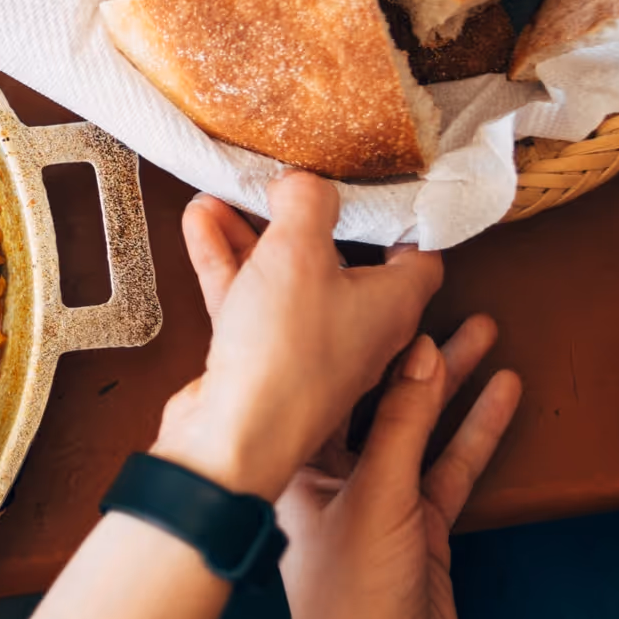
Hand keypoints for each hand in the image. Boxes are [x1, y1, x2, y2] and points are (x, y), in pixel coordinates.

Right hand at [151, 174, 444, 500]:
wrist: (234, 437)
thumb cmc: (286, 352)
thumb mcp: (299, 250)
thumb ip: (307, 201)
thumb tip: (305, 183)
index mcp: (393, 304)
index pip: (417, 254)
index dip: (395, 215)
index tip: (369, 182)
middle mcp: (359, 329)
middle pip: (340, 259)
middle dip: (305, 216)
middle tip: (284, 181)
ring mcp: (308, 347)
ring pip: (285, 277)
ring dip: (254, 235)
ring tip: (223, 193)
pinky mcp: (263, 361)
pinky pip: (249, 299)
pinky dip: (228, 263)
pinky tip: (200, 224)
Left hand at [279, 320, 522, 618]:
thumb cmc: (349, 606)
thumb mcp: (378, 499)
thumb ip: (403, 426)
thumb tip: (419, 354)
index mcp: (297, 462)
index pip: (323, 381)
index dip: (352, 337)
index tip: (379, 292)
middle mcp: (333, 473)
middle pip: (376, 394)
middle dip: (410, 349)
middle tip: (440, 298)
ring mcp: (381, 499)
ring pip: (420, 423)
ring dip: (453, 381)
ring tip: (484, 328)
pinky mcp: (422, 526)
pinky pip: (451, 464)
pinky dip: (478, 429)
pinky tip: (504, 393)